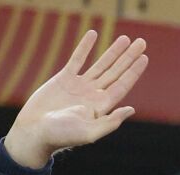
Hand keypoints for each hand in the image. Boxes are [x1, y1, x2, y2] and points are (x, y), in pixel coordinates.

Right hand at [4, 31, 146, 168]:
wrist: (35, 131)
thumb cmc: (61, 136)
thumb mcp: (89, 133)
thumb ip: (110, 122)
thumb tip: (131, 109)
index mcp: (101, 107)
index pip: (122, 85)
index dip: (133, 71)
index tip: (144, 57)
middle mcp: (94, 95)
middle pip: (116, 72)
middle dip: (129, 58)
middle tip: (142, 42)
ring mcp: (80, 86)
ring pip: (101, 64)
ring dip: (113, 52)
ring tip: (126, 39)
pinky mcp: (64, 79)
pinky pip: (77, 59)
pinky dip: (85, 47)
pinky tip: (93, 34)